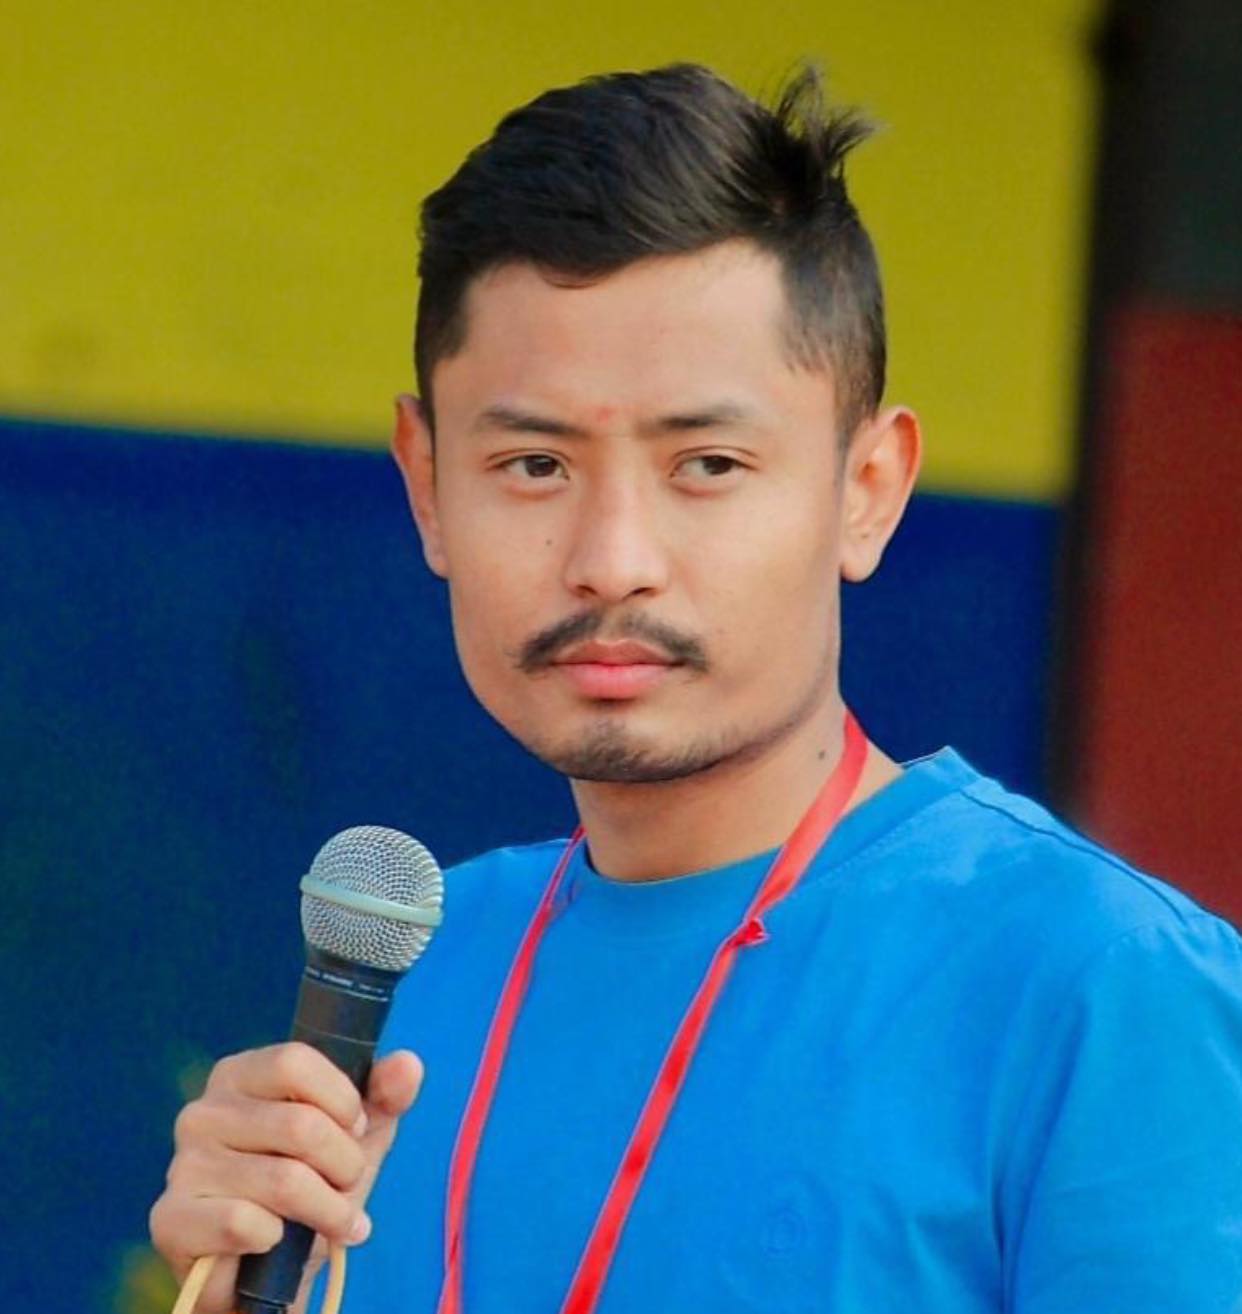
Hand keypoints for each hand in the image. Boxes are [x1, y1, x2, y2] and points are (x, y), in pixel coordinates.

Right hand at [149, 1043, 422, 1313]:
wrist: (270, 1273)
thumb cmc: (313, 1187)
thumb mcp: (359, 1136)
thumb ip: (385, 1094)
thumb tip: (409, 1063)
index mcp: (241, 1074)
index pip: (295, 1061)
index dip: (341, 1099)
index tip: (356, 1127)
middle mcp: (202, 1110)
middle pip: (299, 1124)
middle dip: (344, 1165)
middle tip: (348, 1185)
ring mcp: (182, 1164)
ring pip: (284, 1180)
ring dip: (327, 1208)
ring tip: (335, 1219)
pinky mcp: (171, 1219)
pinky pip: (247, 1222)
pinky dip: (281, 1238)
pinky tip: (281, 1243)